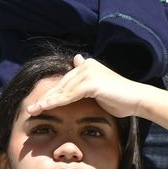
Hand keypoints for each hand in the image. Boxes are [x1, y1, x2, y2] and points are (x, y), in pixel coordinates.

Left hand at [25, 54, 149, 120]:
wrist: (137, 99)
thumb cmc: (120, 98)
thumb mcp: (99, 87)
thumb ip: (86, 80)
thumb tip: (76, 59)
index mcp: (87, 65)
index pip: (65, 82)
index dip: (51, 93)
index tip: (38, 103)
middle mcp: (86, 65)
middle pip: (61, 85)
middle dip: (46, 97)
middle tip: (31, 108)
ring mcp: (89, 72)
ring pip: (63, 89)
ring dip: (47, 101)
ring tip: (34, 109)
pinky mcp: (91, 82)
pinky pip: (70, 94)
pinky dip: (57, 101)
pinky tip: (46, 107)